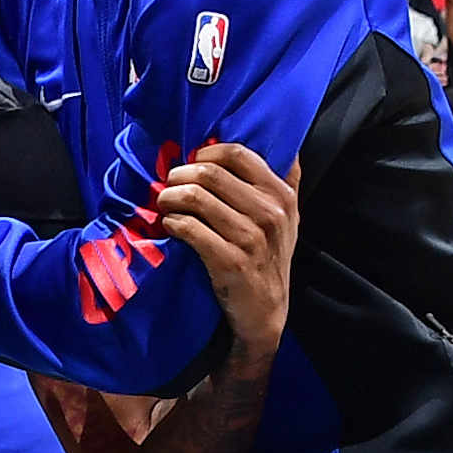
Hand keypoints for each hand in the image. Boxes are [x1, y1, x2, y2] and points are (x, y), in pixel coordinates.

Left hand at [157, 143, 299, 358]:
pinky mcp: (230, 262)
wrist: (264, 313)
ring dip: (170, 197)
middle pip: (210, 173)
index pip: (237, 154)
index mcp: (282, 195)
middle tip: (168, 185)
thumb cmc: (269, 259)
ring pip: (196, 198)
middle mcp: (270, 213)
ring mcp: (251, 238)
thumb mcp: (288, 218)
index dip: (206, 153)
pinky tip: (170, 226)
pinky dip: (173, 223)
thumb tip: (280, 139)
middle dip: (179, 175)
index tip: (192, 163)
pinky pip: (190, 228)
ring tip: (164, 204)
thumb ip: (284, 180)